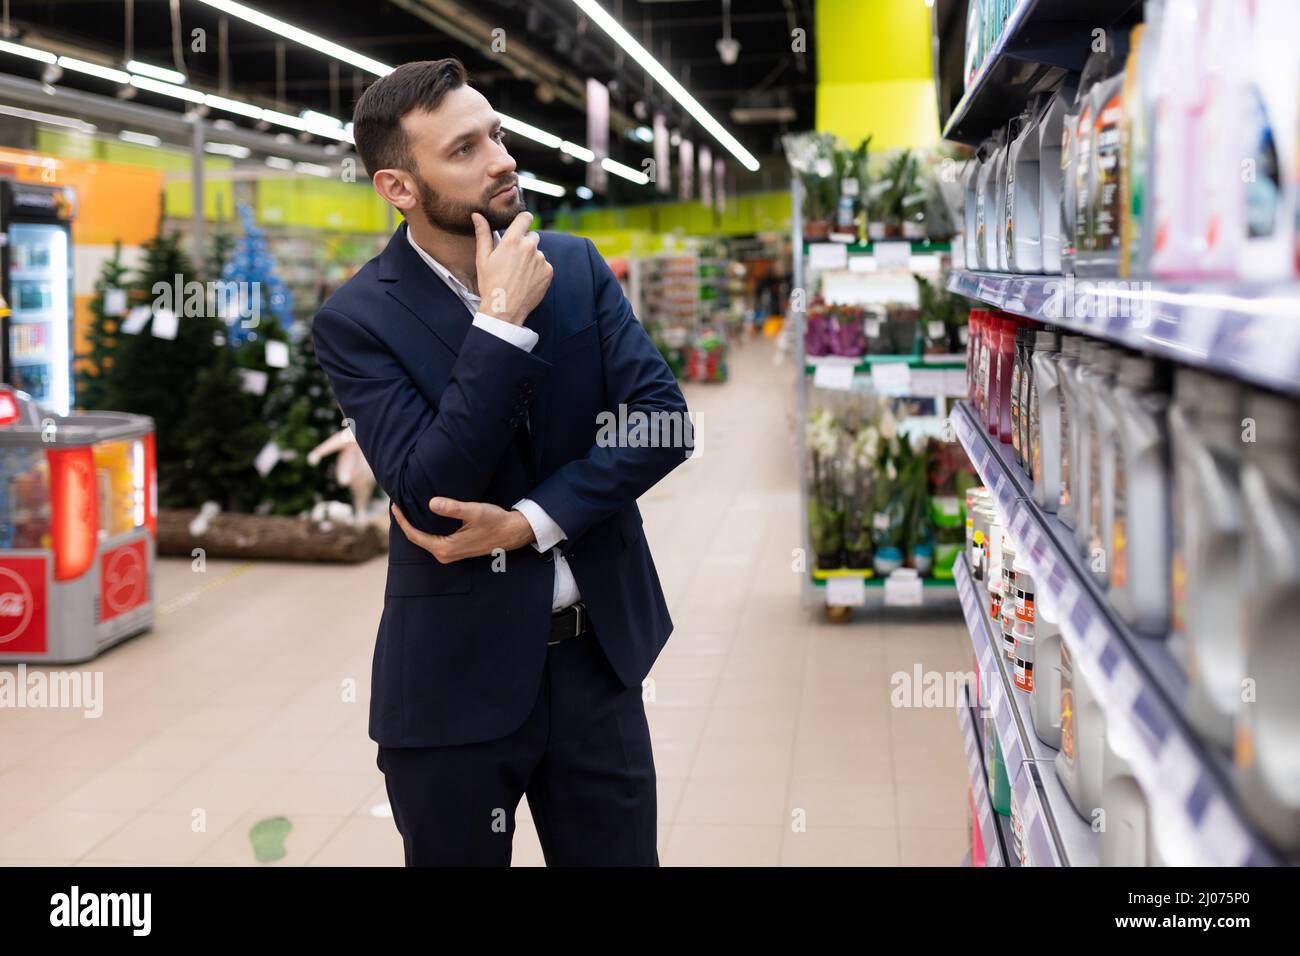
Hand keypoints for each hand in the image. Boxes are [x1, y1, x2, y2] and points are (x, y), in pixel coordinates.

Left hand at [390, 497, 534, 562]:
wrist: (511, 533)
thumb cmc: (494, 521)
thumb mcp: (474, 511)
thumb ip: (452, 508)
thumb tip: (431, 503)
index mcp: (445, 548)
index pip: (414, 535)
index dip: (402, 520)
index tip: (394, 505)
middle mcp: (444, 555)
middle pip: (416, 538)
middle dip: (406, 521)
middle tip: (397, 502)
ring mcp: (449, 555)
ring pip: (423, 539)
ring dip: (414, 525)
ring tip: (406, 508)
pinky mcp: (453, 550)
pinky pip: (431, 539)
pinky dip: (424, 528)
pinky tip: (423, 516)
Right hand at [472, 210, 552, 326]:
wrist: (504, 309)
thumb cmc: (490, 284)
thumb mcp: (483, 258)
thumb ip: (483, 234)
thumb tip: (477, 215)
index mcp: (512, 241)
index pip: (526, 217)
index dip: (523, 221)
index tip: (519, 227)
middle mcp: (529, 247)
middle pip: (532, 235)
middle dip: (524, 243)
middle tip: (513, 259)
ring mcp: (541, 260)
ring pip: (538, 252)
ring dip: (531, 258)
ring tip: (518, 273)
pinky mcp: (548, 272)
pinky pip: (544, 265)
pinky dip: (537, 270)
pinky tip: (526, 280)